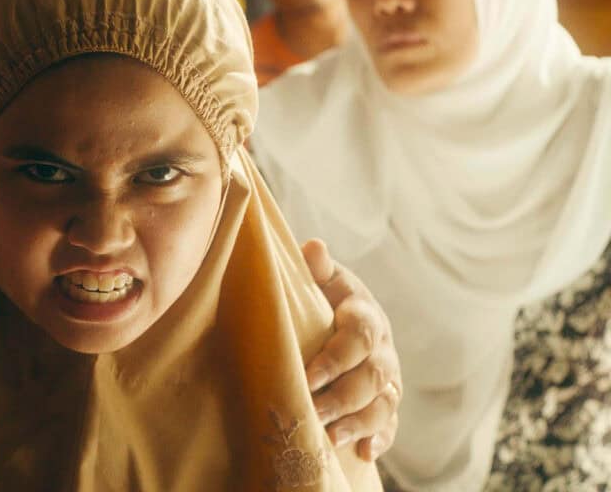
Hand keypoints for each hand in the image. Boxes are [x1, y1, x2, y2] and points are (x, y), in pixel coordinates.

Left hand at [301, 239, 400, 461]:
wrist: (349, 319)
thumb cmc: (329, 299)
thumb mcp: (325, 281)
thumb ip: (319, 268)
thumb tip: (313, 246)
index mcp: (366, 317)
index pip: (358, 337)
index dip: (336, 358)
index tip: (309, 375)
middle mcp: (382, 350)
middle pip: (370, 377)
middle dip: (342, 397)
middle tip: (314, 413)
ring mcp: (388, 379)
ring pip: (382, 404)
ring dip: (358, 423)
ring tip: (332, 438)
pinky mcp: (387, 402)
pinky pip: (391, 424)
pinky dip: (380, 439)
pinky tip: (365, 453)